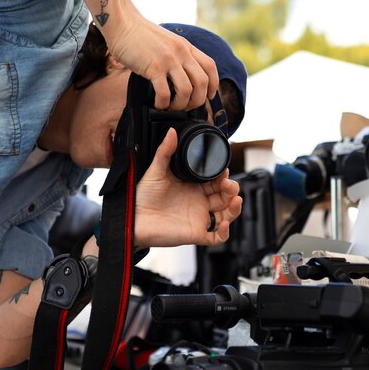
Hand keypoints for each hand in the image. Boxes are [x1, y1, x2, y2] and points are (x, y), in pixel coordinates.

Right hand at [102, 15, 219, 110]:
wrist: (123, 23)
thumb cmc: (140, 35)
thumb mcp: (167, 42)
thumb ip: (177, 56)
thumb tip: (180, 77)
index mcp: (186, 46)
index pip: (210, 67)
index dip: (213, 85)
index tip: (208, 96)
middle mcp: (181, 52)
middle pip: (202, 82)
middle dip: (197, 101)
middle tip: (186, 107)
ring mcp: (168, 60)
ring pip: (187, 90)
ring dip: (180, 105)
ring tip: (170, 106)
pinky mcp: (153, 67)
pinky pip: (165, 93)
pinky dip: (163, 104)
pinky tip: (157, 103)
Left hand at [134, 129, 242, 247]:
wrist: (132, 218)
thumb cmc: (142, 196)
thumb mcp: (155, 171)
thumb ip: (165, 151)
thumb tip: (172, 132)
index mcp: (192, 187)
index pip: (215, 180)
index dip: (223, 175)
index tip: (223, 168)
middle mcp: (198, 202)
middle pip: (225, 196)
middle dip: (232, 188)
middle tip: (228, 183)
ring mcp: (198, 218)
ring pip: (226, 215)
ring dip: (235, 207)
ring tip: (235, 199)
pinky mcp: (195, 234)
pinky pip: (216, 237)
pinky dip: (225, 232)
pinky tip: (224, 223)